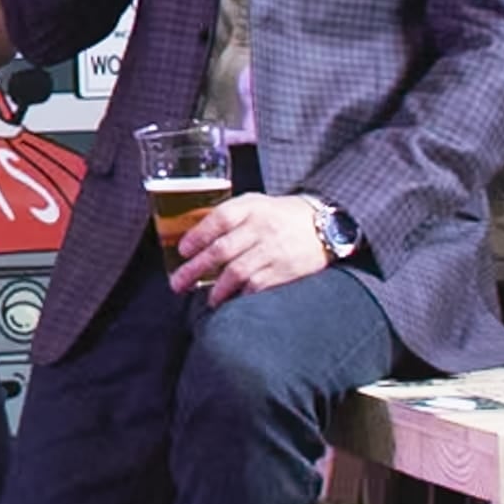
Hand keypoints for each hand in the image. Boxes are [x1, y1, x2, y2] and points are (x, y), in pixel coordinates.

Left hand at [168, 191, 338, 306]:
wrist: (325, 226)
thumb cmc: (281, 215)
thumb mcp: (255, 204)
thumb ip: (228, 216)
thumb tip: (194, 237)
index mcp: (250, 208)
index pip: (219, 219)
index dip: (197, 236)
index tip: (183, 251)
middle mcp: (261, 228)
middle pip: (221, 250)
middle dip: (195, 269)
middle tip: (178, 283)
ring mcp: (273, 250)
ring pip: (237, 272)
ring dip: (216, 288)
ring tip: (207, 298)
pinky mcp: (285, 270)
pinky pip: (257, 285)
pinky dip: (241, 294)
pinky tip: (232, 300)